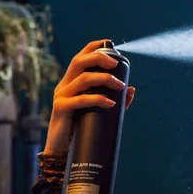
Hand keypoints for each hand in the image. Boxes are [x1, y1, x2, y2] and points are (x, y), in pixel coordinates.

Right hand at [43, 39, 135, 154]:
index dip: (93, 47)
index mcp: (72, 80)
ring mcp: (61, 96)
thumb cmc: (82, 126)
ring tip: (120, 86)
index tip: (109, 42)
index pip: (80, 57)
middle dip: (99, 58)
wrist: (63, 150)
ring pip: (83, 79)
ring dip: (104, 79)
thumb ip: (116, 99)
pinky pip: (80, 99)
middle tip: (116, 64)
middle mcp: (65, 85)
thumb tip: (132, 88)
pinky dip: (97, 99)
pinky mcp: (61, 109)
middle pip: (79, 61)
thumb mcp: (100, 110)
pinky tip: (110, 103)